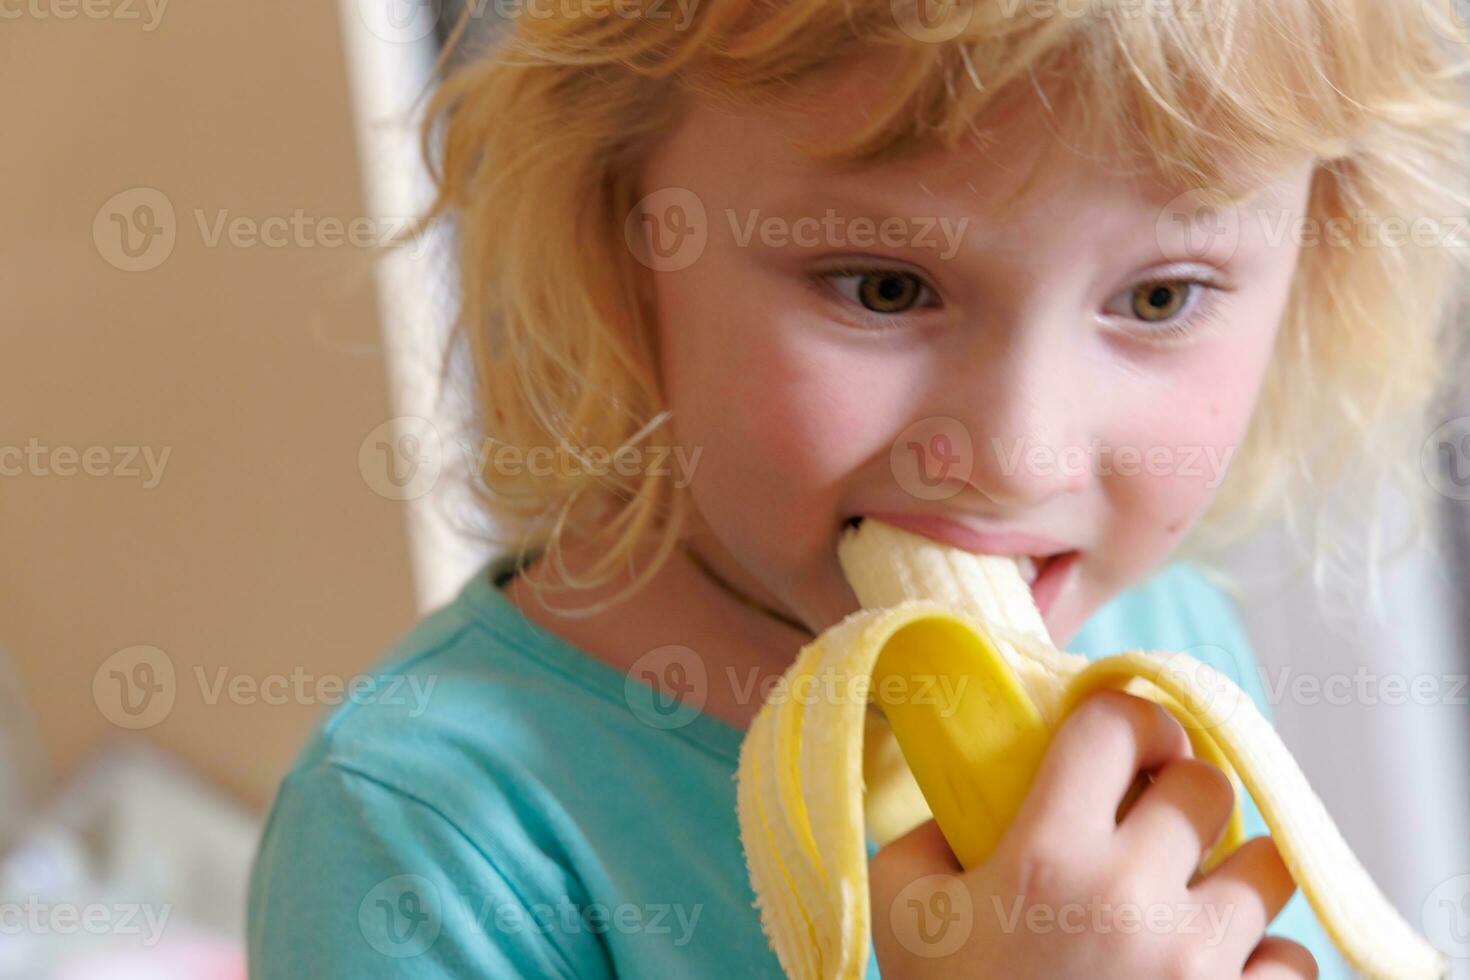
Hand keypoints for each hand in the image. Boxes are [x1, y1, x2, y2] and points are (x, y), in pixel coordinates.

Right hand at [869, 689, 1316, 978]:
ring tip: (1188, 898)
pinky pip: (1291, 956)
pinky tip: (1210, 966)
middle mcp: (1131, 898)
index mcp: (1046, 856)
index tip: (1126, 746)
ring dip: (1230, 873)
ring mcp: (1197, 963)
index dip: (1129, 719)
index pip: (1117, 724)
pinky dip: (1259, 957)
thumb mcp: (901, 907)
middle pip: (1209, 786)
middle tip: (1152, 826)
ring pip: (1268, 865)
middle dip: (1180, 796)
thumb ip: (931, 831)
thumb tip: (979, 797)